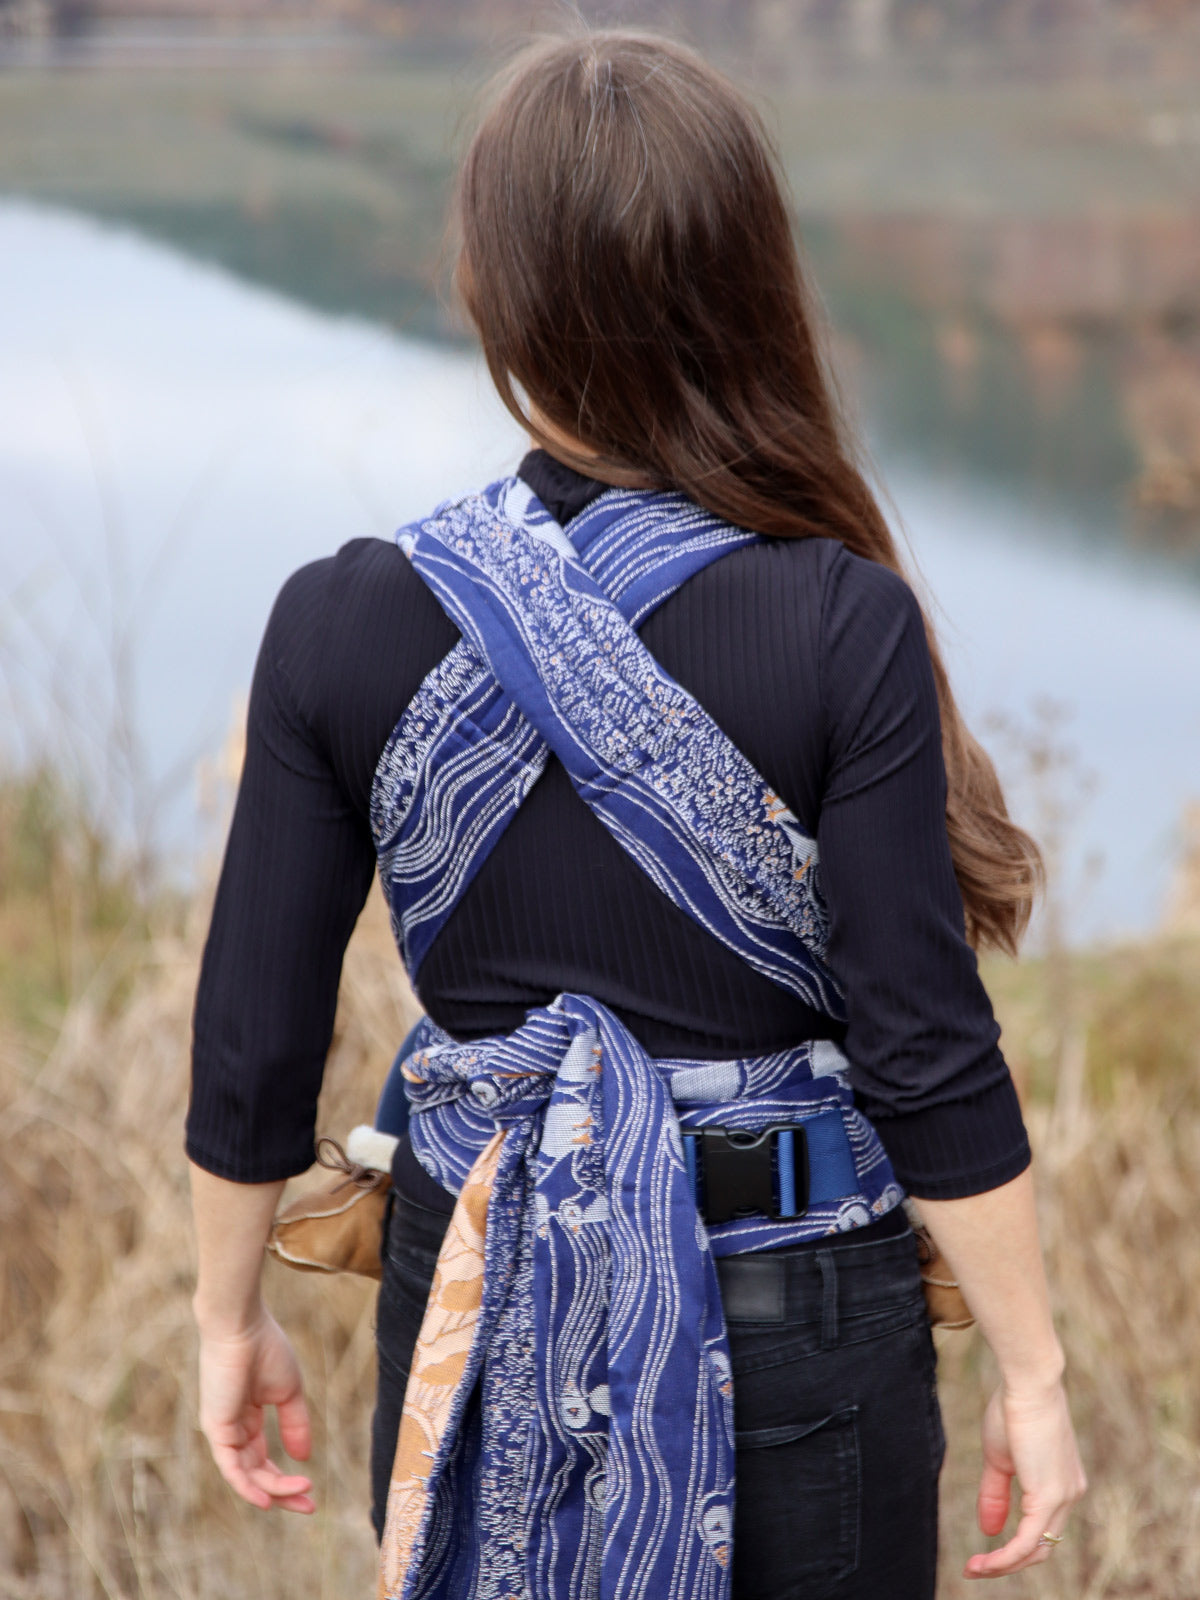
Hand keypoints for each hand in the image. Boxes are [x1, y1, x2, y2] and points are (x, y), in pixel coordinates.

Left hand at [197, 1308, 315, 1513]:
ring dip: (274, 1489)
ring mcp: (222, 1432)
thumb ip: (294, 1424)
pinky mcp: (216, 1429)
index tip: (312, 1490)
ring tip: (302, 1493)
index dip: (286, 1480)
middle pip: (256, 1475)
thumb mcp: (288, 1392)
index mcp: (247, 1420)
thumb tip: (303, 1457)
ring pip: (246, 1476)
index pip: (264, 1462)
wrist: (243, 1326)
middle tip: (309, 1508)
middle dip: (283, 1493)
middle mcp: (232, 1431)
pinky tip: (267, 1498)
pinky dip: (247, 1487)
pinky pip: (230, 1468)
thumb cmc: (266, 1349)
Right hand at [965, 1379, 1085, 1578]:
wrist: (1027, 1382)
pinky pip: (1028, 1541)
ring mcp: (1063, 1496)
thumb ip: (996, 1494)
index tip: (983, 1553)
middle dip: (1008, 1563)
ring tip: (973, 1569)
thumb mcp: (1000, 1458)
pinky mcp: (1049, 1496)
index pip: (1043, 1528)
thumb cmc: (1012, 1409)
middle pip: (1042, 1547)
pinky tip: (984, 1562)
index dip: (1015, 1546)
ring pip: (1037, 1550)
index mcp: (1062, 1483)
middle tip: (976, 1568)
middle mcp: (1070, 1494)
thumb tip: (990, 1529)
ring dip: (1004, 1565)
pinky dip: (1006, 1557)